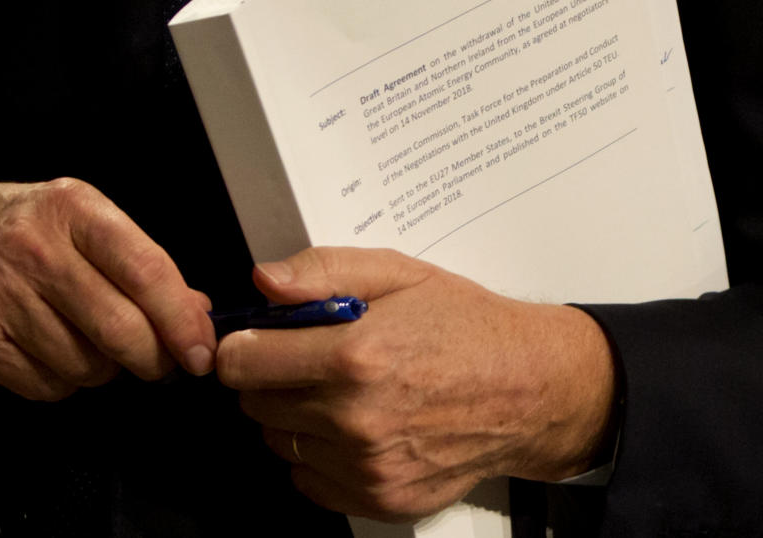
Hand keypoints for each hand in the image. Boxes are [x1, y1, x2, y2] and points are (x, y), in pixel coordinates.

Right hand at [0, 178, 215, 399]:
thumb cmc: (12, 228)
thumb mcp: (77, 220)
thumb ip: (138, 261)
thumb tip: (197, 310)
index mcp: (74, 209)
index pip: (147, 270)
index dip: (182, 320)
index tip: (202, 350)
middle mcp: (38, 249)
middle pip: (122, 328)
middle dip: (154, 358)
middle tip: (160, 361)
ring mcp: (2, 296)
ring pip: (88, 366)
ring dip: (105, 369)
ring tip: (91, 342)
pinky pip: (48, 385)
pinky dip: (63, 381)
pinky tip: (53, 352)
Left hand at [217, 247, 615, 521]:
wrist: (530, 388)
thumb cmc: (465, 326)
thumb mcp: (397, 273)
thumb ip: (322, 271)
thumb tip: (264, 281)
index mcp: (354, 355)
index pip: (241, 363)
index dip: (242, 345)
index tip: (257, 339)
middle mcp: (355, 418)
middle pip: (255, 405)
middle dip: (270, 378)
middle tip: (310, 359)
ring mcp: (367, 466)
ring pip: (279, 443)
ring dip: (293, 417)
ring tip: (338, 390)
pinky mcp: (380, 498)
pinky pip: (308, 481)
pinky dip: (318, 455)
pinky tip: (352, 426)